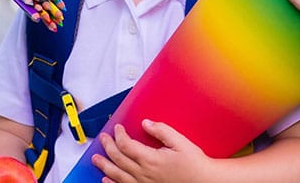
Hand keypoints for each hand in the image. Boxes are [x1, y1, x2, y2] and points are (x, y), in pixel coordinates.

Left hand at [92, 120, 213, 182]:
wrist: (203, 182)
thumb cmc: (194, 164)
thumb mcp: (180, 142)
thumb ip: (161, 131)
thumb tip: (146, 123)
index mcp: (151, 159)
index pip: (126, 145)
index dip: (119, 135)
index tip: (117, 128)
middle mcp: (144, 173)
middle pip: (118, 158)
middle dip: (108, 147)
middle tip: (103, 138)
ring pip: (117, 174)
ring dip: (104, 165)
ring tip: (96, 159)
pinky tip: (106, 180)